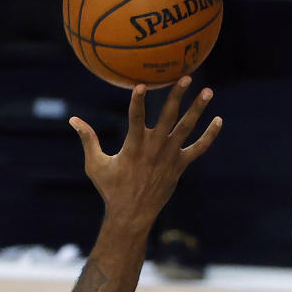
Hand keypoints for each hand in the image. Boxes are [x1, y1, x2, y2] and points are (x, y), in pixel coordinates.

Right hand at [70, 78, 221, 230]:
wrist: (132, 214)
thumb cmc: (111, 189)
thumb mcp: (95, 165)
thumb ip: (88, 139)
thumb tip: (73, 120)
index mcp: (133, 146)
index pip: (135, 118)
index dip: (138, 101)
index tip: (142, 84)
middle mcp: (154, 148)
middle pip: (168, 117)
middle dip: (177, 96)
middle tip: (186, 77)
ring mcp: (169, 157)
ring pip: (186, 129)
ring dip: (197, 109)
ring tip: (208, 91)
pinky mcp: (179, 166)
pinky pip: (198, 148)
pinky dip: (210, 136)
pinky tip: (218, 120)